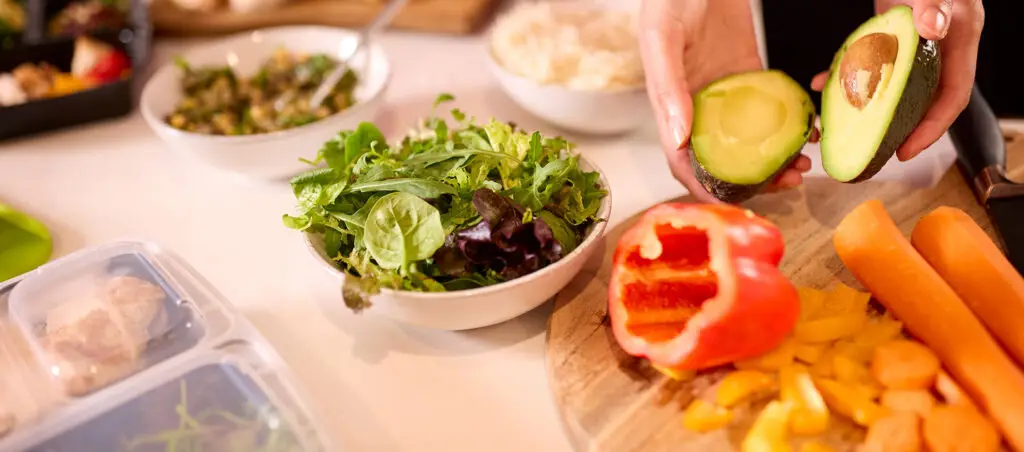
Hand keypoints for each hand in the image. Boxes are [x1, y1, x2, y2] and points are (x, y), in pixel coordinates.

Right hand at [640, 0, 813, 203]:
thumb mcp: (663, 36)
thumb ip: (666, 86)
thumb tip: (678, 139)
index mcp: (669, 104)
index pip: (681, 160)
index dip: (703, 186)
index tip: (734, 201)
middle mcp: (696, 105)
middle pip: (720, 158)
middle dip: (752, 179)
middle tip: (789, 181)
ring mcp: (724, 92)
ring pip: (748, 140)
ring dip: (774, 158)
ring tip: (803, 163)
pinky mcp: (748, 73)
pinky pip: (768, 108)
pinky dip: (787, 123)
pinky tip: (809, 129)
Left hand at [810, 0, 984, 160]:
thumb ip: (934, 6)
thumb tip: (933, 28)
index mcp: (959, 41)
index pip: (952, 97)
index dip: (932, 129)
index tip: (906, 150)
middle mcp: (939, 46)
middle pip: (924, 100)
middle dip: (900, 128)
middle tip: (875, 151)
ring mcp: (914, 42)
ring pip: (894, 86)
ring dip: (867, 105)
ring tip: (844, 126)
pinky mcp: (891, 34)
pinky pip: (872, 64)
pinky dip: (848, 75)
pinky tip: (823, 82)